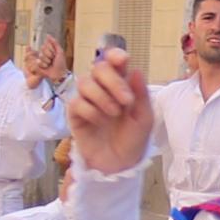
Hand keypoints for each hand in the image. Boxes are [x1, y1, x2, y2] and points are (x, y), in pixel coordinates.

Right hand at [65, 48, 150, 174]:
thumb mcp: (144, 119)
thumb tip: (136, 70)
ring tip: (114, 114)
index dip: (115, 55)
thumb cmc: (133, 139)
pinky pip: (77, 102)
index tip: (122, 60)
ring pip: (85, 83)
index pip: (113, 61)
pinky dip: (90, 111)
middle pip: (99, 67)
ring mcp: (87, 100)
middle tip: (127, 101)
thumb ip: (142, 95)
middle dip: (113, 81)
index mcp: (121, 84)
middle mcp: (102, 88)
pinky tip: (99, 122)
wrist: (118, 164)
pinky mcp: (75, 113)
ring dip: (102, 97)